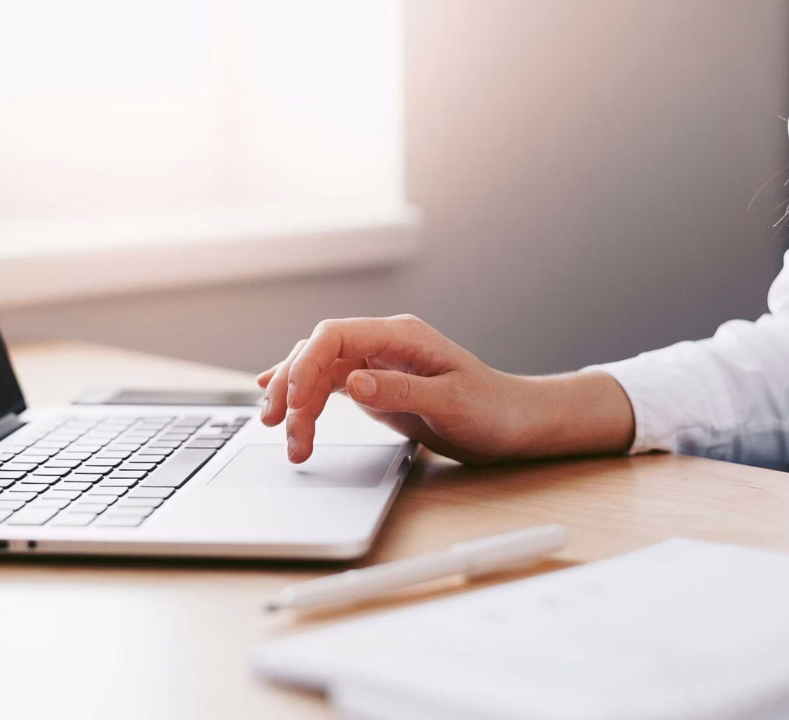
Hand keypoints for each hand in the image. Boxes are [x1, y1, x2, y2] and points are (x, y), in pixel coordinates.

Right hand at [257, 315, 538, 463]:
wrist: (513, 424)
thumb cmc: (492, 409)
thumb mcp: (450, 403)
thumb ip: (401, 391)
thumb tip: (352, 382)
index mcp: (401, 336)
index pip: (335, 334)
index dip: (305, 364)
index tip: (293, 401)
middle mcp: (383, 344)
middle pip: (317, 353)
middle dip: (290, 387)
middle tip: (275, 424)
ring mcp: (376, 364)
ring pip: (318, 374)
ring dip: (296, 405)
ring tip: (292, 444)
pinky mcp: (374, 386)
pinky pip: (329, 387)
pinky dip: (306, 403)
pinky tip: (285, 412)